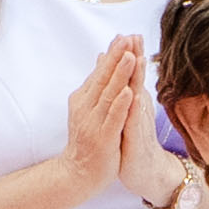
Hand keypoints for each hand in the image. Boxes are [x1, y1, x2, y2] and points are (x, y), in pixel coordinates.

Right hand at [61, 35, 146, 195]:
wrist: (78, 173)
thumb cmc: (88, 139)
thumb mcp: (90, 107)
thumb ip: (97, 84)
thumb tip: (103, 57)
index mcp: (85, 98)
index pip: (100, 72)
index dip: (112, 54)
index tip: (123, 36)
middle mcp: (87, 107)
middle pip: (103, 78)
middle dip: (116, 58)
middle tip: (126, 38)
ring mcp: (94, 122)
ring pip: (109, 95)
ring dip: (119, 75)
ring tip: (130, 57)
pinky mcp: (103, 137)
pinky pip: (113, 118)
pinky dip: (120, 105)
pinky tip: (129, 92)